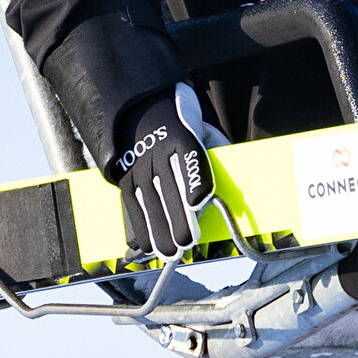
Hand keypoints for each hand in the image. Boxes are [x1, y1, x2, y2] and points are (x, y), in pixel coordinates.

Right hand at [115, 83, 217, 258]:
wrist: (140, 106)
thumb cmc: (182, 123)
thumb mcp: (203, 128)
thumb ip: (217, 152)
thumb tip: (232, 180)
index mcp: (182, 134)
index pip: (190, 157)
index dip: (194, 180)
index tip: (199, 202)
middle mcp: (158, 149)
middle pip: (169, 186)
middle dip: (177, 217)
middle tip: (186, 242)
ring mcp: (139, 162)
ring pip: (148, 199)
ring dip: (159, 228)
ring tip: (169, 251)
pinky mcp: (124, 174)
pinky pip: (131, 202)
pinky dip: (139, 225)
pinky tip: (147, 244)